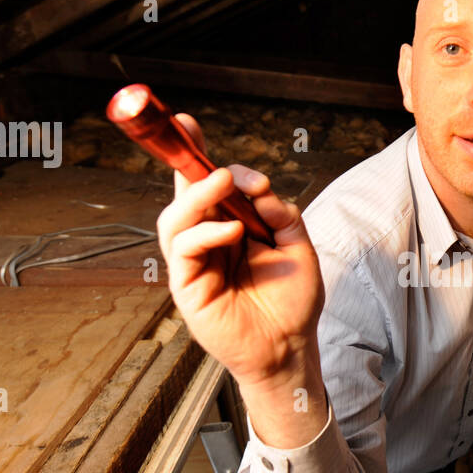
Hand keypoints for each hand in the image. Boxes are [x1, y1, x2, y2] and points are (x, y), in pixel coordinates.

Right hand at [156, 114, 324, 390]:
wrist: (291, 347)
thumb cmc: (292, 301)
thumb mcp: (297, 246)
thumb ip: (279, 212)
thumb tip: (257, 184)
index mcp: (229, 226)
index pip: (206, 184)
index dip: (194, 155)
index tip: (188, 124)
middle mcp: (206, 240)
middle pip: (183, 194)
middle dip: (186, 164)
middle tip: (199, 141)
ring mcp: (194, 264)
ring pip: (175, 219)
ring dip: (197, 195)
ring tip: (224, 182)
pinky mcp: (187, 287)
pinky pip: (184, 250)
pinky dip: (206, 233)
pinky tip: (233, 231)